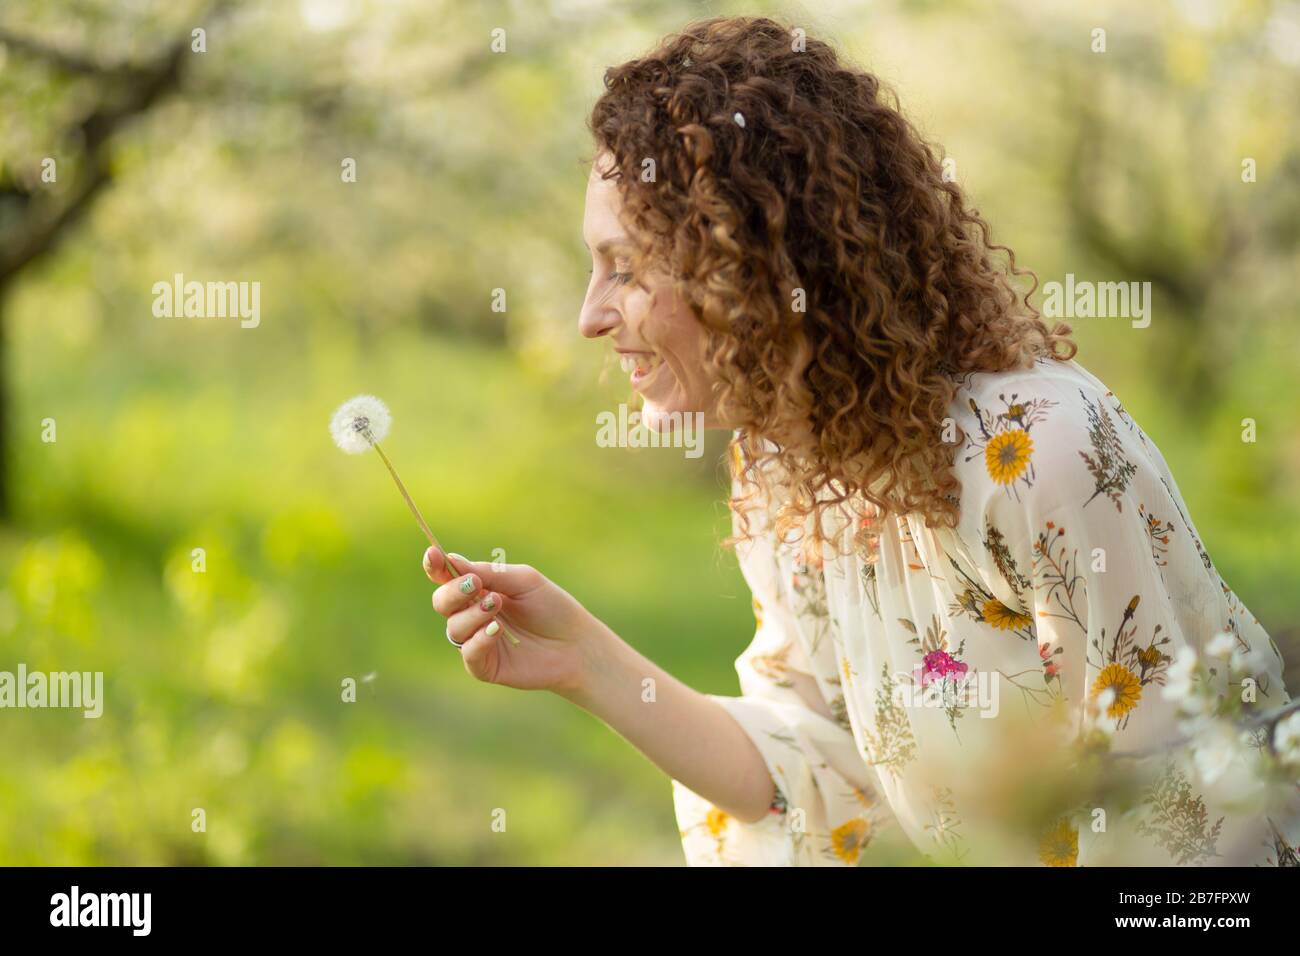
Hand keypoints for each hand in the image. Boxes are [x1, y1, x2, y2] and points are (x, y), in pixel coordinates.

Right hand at [422, 546, 607, 692]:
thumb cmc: (552, 607)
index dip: (435, 567)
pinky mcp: (485, 666)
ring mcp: (476, 641)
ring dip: (472, 614)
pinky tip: (497, 630)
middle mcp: (472, 615)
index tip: (432, 555)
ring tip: (498, 607)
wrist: (576, 643)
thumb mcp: (523, 580)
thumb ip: (488, 572)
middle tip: (475, 585)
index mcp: (480, 590)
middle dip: (453, 592)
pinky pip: (468, 653)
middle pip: (442, 602)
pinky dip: (479, 639)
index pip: (447, 578)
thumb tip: (451, 559)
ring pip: (453, 627)